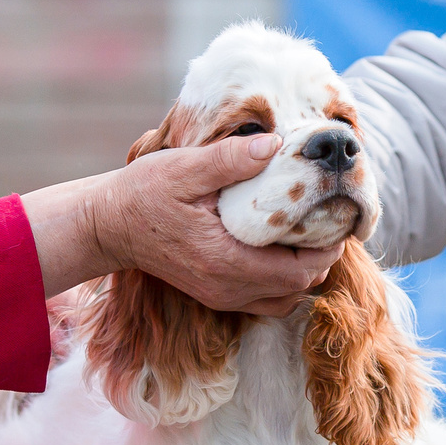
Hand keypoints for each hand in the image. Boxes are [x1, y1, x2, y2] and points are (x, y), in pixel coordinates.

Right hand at [22, 136, 342, 314]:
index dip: (327, 250)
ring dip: (304, 270)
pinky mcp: (215, 294)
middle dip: (322, 258)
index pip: (297, 272)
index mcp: (224, 261)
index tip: (338, 218)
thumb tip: (275, 145)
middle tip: (332, 220)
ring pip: (284, 299)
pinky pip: (265, 298)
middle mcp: (226, 289)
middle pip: (297, 289)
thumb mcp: (185, 168)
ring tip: (311, 233)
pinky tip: (283, 245)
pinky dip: (284, 277)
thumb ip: (231, 159)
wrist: (108, 225)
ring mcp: (220, 296)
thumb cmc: (144, 193)